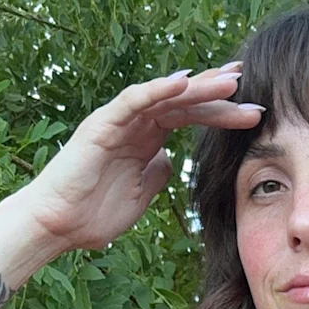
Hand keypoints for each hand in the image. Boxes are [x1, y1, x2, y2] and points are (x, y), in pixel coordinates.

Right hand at [18, 64, 263, 254]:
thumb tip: (174, 161)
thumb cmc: (92, 215)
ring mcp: (118, 121)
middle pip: (183, 102)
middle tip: (251, 88)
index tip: (251, 110)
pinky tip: (184, 82)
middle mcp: (134, 124)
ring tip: (230, 82)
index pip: (188, 117)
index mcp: (145, 140)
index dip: (219, 112)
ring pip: (164, 96)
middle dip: (217, 95)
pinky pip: (133, 101)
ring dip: (198, 88)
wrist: (56, 226)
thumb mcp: (140, 196)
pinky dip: (158, 89)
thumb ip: (158, 174)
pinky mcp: (102, 125)